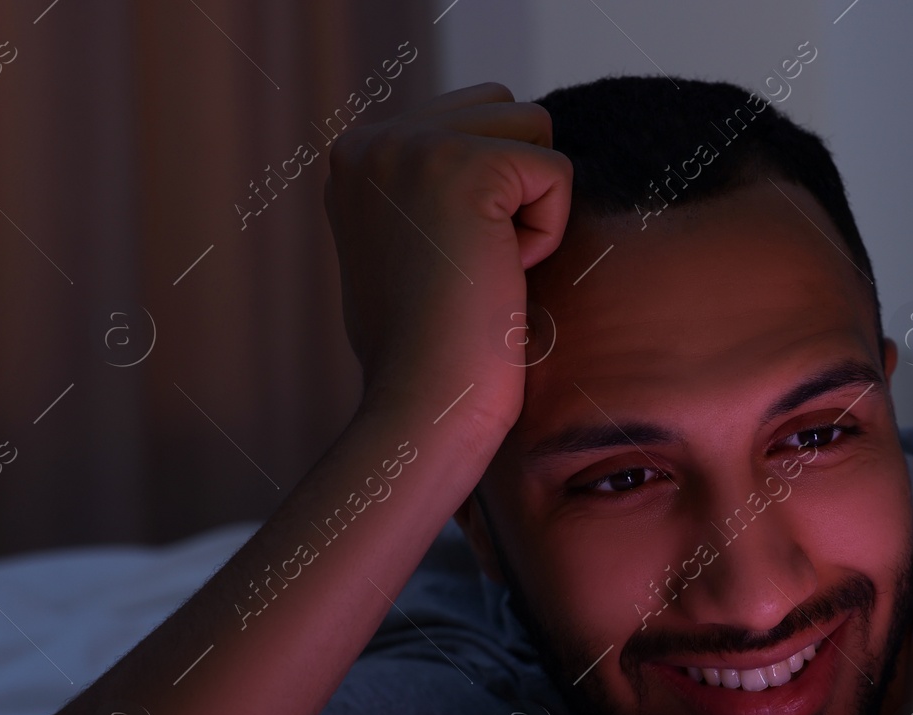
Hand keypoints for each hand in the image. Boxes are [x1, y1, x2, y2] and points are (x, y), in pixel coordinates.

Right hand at [323, 82, 571, 429]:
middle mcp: (372, 138)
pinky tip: (499, 275)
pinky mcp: (462, 166)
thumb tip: (490, 182)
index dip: (494, 194)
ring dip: (532, 206)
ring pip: (535, 127)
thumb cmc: (428, 355)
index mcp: (356, 156)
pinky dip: (547, 232)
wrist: (425, 406)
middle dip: (517, 186)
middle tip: (473, 265)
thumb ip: (431, 196)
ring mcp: (410, 146)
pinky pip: (556, 172)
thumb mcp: (412, 253)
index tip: (452, 264)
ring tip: (484, 266)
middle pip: (507, 108)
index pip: (474, 118)